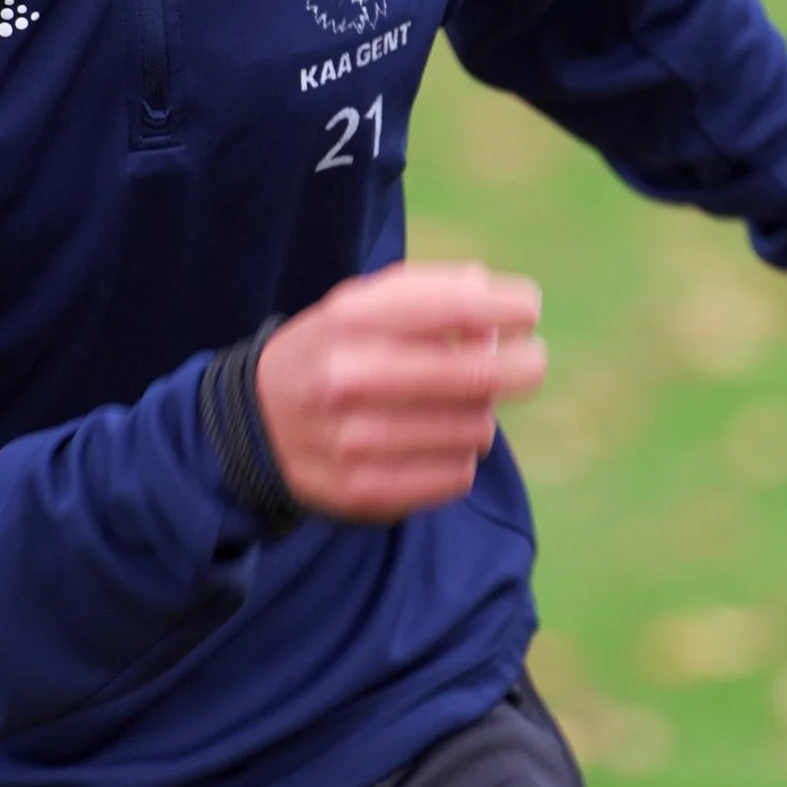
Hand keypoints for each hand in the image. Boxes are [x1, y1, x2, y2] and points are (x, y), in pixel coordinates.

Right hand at [256, 261, 546, 523]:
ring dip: (480, 414)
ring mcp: (357, 441)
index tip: (528, 310)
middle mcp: (351, 379)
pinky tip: (435, 442)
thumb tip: (505, 310)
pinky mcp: (367, 492)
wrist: (254, 425)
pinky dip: (460, 456)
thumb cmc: (333, 351)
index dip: (511, 307)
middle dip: (524, 366)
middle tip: (532, 361)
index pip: (458, 307)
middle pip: (479, 377)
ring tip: (455, 405)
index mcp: (352, 320)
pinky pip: (458, 475)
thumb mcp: (362, 304)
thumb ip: (433, 294)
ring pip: (475, 429)